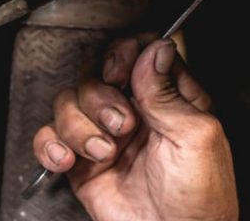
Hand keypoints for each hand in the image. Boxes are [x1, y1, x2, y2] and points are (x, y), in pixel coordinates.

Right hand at [32, 36, 237, 220]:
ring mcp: (106, 136)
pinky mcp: (83, 163)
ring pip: (70, 101)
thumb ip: (170, 93)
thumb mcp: (197, 137)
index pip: (140, 52)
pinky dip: (51, 144)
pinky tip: (70, 160)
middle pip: (97, 72)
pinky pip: (50, 137)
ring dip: (79, 125)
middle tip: (121, 124)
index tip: (122, 72)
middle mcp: (136, 112)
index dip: (125, 54)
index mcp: (170, 99)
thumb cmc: (199, 199)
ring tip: (104, 152)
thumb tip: (154, 50)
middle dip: (101, 95)